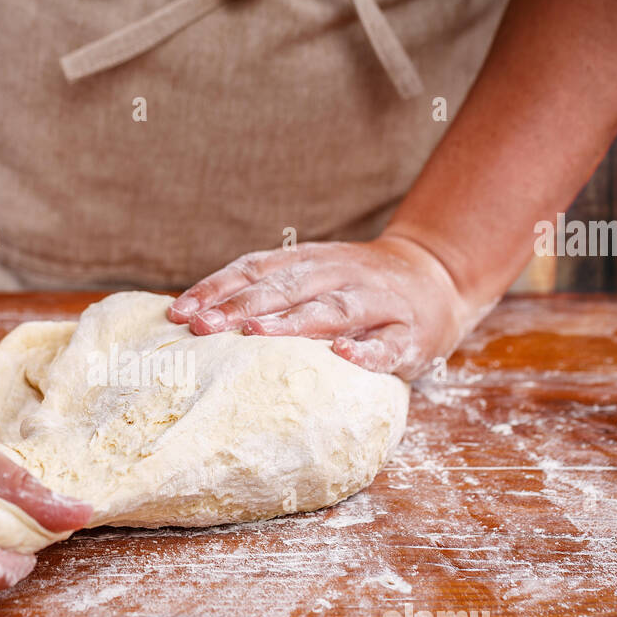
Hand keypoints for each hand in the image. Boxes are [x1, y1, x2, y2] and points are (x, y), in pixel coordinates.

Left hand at [167, 235, 479, 379]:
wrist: (437, 275)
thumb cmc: (355, 285)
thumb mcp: (311, 274)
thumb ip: (265, 288)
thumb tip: (193, 315)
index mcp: (310, 260)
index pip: (255, 269)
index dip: (217, 288)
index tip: (179, 312)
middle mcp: (339, 274)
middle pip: (285, 287)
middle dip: (241, 306)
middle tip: (202, 326)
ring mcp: (376, 302)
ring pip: (331, 309)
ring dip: (292, 322)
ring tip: (255, 334)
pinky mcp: (410, 333)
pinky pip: (387, 343)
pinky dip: (366, 350)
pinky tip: (342, 356)